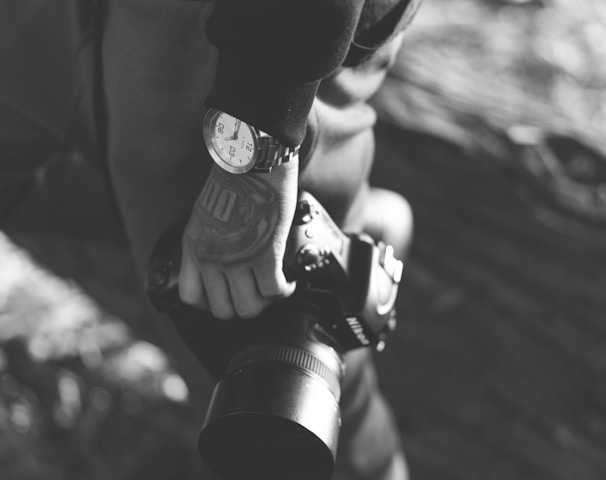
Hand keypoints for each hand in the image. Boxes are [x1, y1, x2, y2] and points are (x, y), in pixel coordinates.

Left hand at [178, 159, 297, 318]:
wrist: (252, 160)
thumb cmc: (234, 180)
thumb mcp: (205, 214)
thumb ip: (209, 241)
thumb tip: (226, 262)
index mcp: (192, 247)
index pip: (191, 298)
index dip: (212, 302)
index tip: (229, 293)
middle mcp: (210, 259)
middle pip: (222, 310)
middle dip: (242, 304)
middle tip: (256, 291)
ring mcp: (236, 260)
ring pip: (249, 308)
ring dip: (264, 302)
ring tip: (274, 287)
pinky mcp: (265, 256)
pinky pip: (274, 292)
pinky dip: (285, 291)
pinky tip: (289, 281)